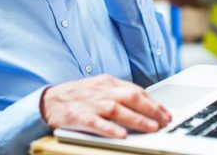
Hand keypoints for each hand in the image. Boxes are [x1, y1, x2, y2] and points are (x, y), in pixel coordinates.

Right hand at [40, 75, 171, 137]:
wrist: (49, 100)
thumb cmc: (78, 96)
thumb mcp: (100, 89)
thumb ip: (119, 94)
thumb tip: (144, 104)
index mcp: (108, 82)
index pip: (136, 90)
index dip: (153, 102)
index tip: (166, 113)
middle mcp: (101, 90)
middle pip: (130, 96)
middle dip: (151, 109)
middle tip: (165, 121)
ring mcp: (90, 103)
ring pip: (116, 108)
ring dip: (136, 118)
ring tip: (151, 128)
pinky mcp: (79, 116)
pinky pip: (96, 122)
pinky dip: (109, 128)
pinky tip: (121, 134)